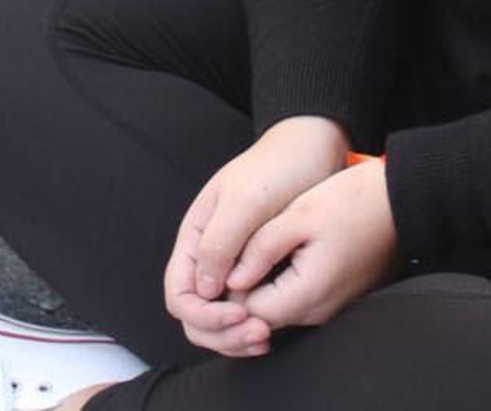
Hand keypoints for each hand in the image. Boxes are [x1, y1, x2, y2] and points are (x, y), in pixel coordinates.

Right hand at [164, 116, 349, 356]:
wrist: (311, 152)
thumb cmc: (277, 168)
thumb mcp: (245, 201)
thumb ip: (219, 243)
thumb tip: (204, 291)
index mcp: (195, 237)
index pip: (179, 293)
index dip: (201, 315)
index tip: (236, 316)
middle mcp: (209, 256)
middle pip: (195, 314)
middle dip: (220, 333)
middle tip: (257, 333)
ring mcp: (233, 266)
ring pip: (218, 319)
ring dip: (236, 336)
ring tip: (266, 336)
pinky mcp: (257, 272)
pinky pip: (242, 312)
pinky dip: (252, 325)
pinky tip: (272, 329)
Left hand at [232, 159, 400, 332]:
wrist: (400, 201)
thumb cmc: (354, 202)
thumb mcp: (301, 215)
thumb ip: (262, 248)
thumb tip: (230, 278)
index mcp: (308, 294)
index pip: (248, 312)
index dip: (228, 290)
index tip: (223, 259)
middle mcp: (318, 312)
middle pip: (260, 318)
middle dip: (240, 292)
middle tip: (232, 255)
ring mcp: (328, 307)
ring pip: (276, 309)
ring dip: (258, 287)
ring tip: (250, 250)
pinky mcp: (334, 296)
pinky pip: (294, 300)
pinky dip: (277, 285)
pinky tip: (273, 255)